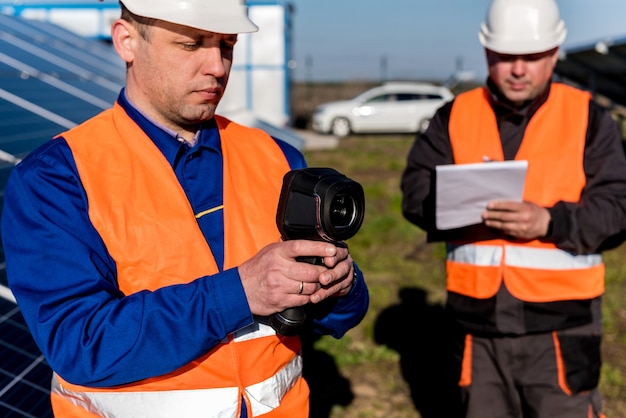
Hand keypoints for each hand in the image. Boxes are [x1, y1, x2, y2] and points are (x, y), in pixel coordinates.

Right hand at [238, 240, 353, 315]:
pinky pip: (303, 300)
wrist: (239, 289)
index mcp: (277, 252)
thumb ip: (287, 246)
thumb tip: (307, 237)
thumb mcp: (269, 251)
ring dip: (317, 286)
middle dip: (324, 273)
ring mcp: (279, 286)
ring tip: (318, 283)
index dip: (319, 248)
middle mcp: (278, 268)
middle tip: (328, 272)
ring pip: (310, 287)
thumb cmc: (257, 268)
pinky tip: (308, 293)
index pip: (301, 247)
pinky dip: (309, 297)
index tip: (333, 249)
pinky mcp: (280, 300)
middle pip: (311, 271)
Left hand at [482, 200, 550, 239]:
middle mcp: (523, 218)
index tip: (489, 205)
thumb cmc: (534, 211)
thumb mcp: (528, 204)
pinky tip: (494, 227)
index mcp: (525, 208)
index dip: (498, 206)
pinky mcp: (520, 234)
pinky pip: (507, 232)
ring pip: (504, 226)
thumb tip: (500, 203)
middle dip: (492, 215)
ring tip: (486, 222)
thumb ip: (516, 204)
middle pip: (504, 217)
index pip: (509, 206)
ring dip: (494, 224)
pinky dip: (499, 230)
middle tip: (483, 214)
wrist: (546, 224)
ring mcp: (522, 227)